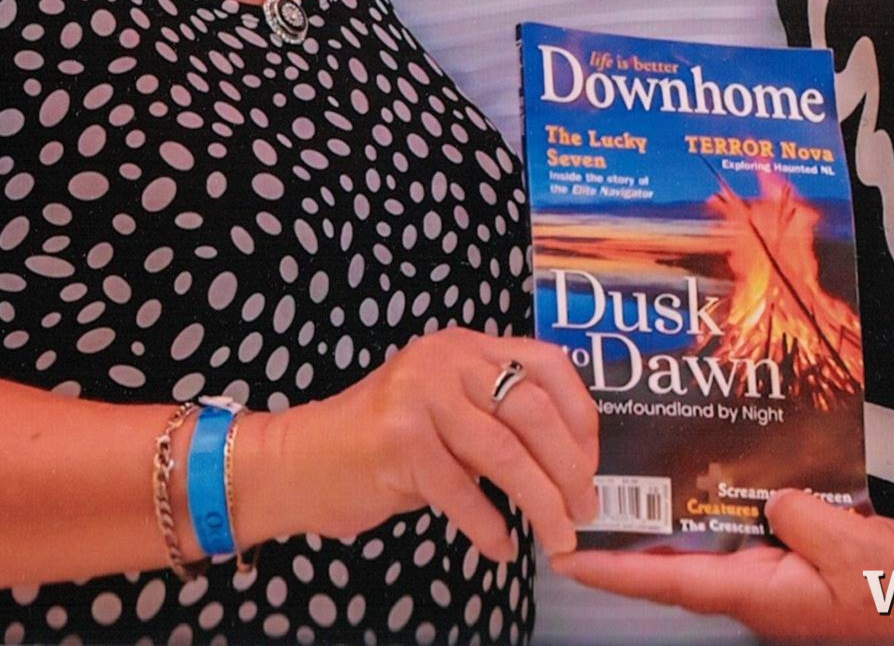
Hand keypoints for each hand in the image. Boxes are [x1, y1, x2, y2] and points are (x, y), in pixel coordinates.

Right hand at [257, 328, 597, 562]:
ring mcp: (420, 395)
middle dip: (569, 469)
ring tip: (557, 538)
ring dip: (541, 503)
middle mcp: (447, 359)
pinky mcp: (398, 439)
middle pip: (534, 411)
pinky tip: (500, 548)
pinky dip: (488, 525)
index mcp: (468, 347)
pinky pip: (461, 490)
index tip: (592, 465)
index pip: (549, 365)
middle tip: (585, 511)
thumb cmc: (382, 447)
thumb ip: (497, 421)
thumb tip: (568, 466)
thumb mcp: (448, 415)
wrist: (301, 462)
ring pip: (505, 453)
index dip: (581, 418)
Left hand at [559, 490, 893, 642]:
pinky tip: (729, 489)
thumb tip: (768, 497)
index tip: (568, 556)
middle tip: (594, 510)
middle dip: (635, 545)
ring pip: (715, 556)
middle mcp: (759, 597)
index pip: (667, 580)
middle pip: (680, 569)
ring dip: (681, 530)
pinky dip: (731, 522)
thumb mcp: (844, 538)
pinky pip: (753, 547)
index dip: (614, 568)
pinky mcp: (802, 578)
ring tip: (643, 492)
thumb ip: (793, 511)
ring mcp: (780, 590)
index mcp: (759, 594)